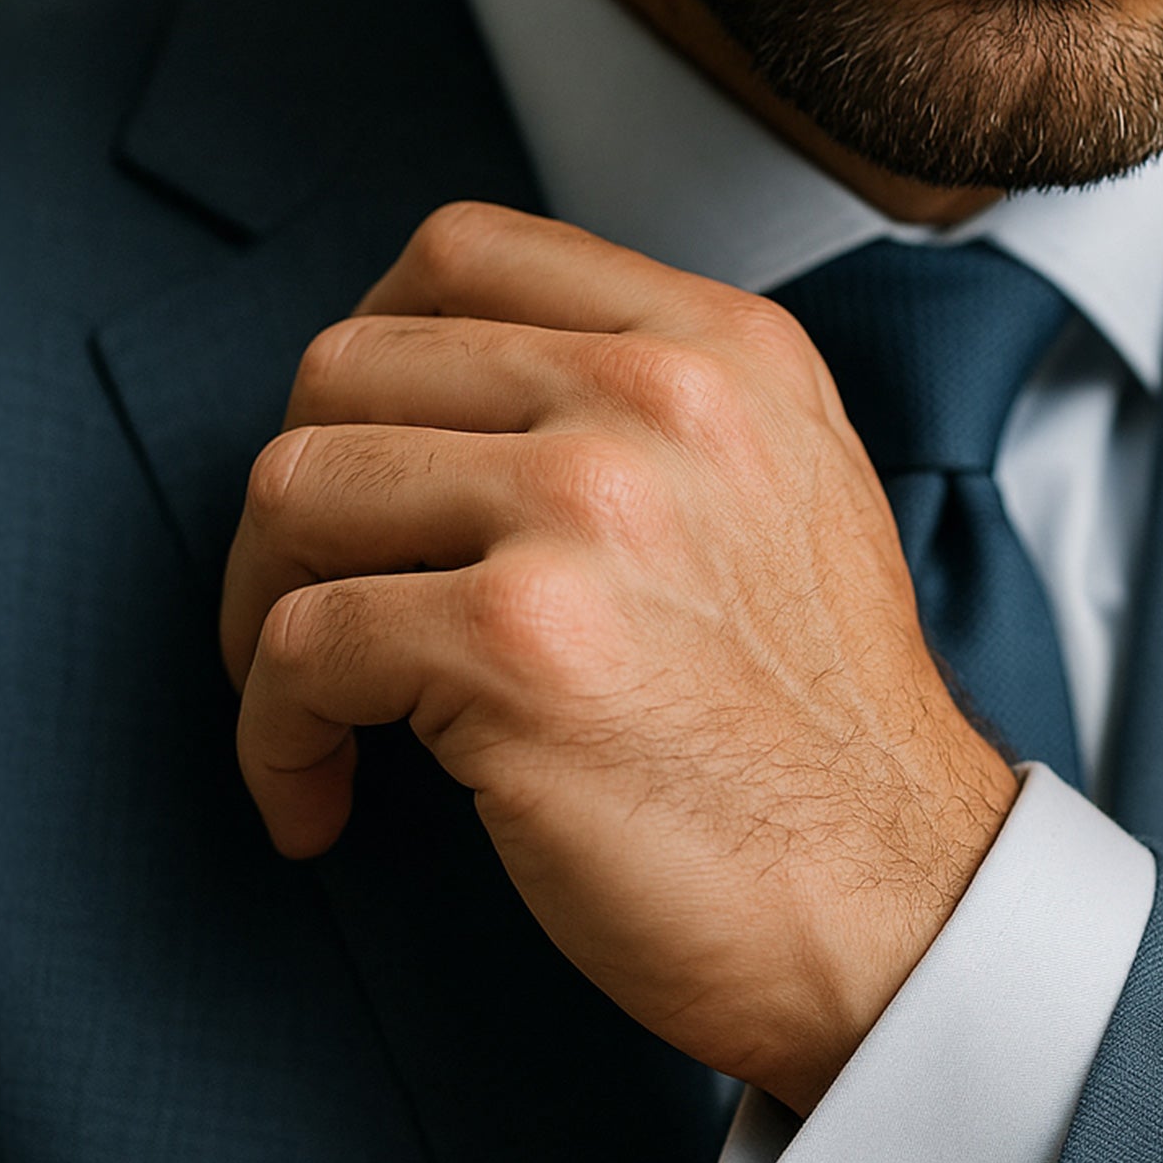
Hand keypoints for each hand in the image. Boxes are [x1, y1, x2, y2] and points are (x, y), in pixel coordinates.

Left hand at [219, 200, 1018, 1112]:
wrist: (899, 910)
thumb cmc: (820, 743)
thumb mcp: (789, 498)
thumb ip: (654, 414)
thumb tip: (452, 405)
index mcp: (723, 349)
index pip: (463, 252)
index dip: (366, 351)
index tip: (357, 456)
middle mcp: (659, 401)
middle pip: (347, 366)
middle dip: (295, 505)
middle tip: (309, 612)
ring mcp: (589, 512)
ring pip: (297, 488)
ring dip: (263, 614)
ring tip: (313, 713)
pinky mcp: (520, 646)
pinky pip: (300, 647)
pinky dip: (273, 736)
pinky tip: (319, 799)